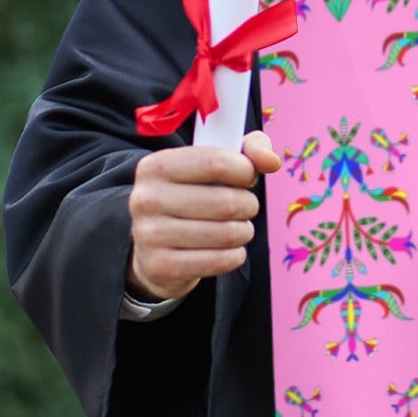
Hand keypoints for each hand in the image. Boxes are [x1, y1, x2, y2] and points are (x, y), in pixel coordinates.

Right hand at [126, 129, 281, 301]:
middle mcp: (146, 198)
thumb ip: (249, 150)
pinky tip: (227, 249)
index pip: (215, 162)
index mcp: (156, 165)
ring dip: (244, 231)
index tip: (247, 177)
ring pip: (227, 233)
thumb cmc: (194, 195)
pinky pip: (220, 261)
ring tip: (236, 227)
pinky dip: (235, 255)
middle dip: (248, 205)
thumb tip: (271, 161)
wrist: (155, 246)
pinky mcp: (160, 266)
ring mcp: (149, 235)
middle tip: (245, 207)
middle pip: (226, 202)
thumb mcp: (215, 163)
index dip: (245, 170)